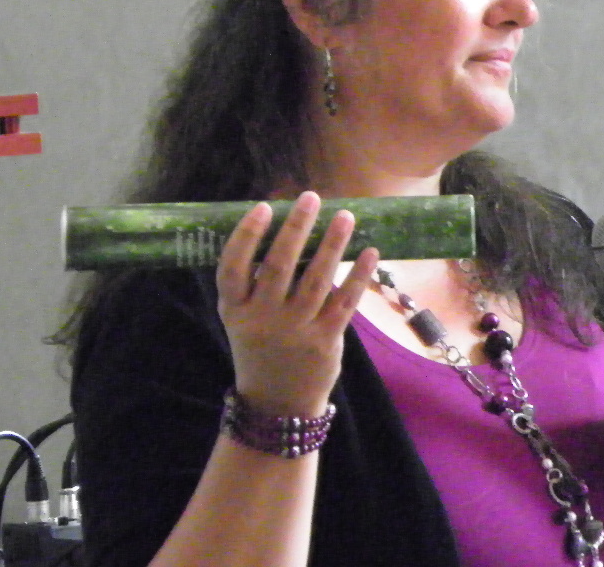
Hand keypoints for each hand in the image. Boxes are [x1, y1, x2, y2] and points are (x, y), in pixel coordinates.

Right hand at [216, 192, 377, 417]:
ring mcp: (294, 330)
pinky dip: (359, 275)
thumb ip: (256, 282)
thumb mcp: (242, 318)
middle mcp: (262, 318)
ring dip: (333, 244)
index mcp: (235, 309)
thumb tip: (287, 228)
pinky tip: (370, 251)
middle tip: (311, 198)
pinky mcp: (324, 340)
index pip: (233, 267)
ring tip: (345, 216)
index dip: (246, 235)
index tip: (264, 206)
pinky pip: (344, 301)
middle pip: (278, 266)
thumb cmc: (260, 348)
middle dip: (296, 228)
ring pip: (316, 279)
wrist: (276, 405)